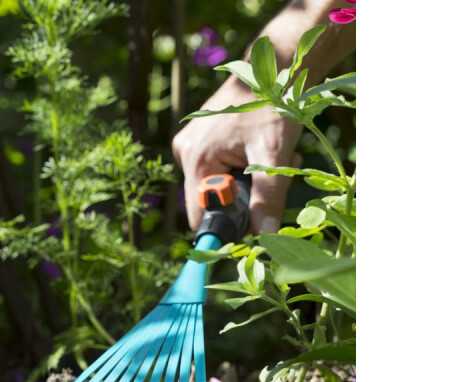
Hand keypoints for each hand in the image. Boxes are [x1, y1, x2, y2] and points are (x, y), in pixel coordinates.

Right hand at [172, 77, 302, 233]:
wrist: (270, 68)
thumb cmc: (272, 105)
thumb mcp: (273, 154)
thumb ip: (267, 197)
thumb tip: (264, 236)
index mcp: (196, 160)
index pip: (200, 217)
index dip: (226, 224)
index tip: (253, 214)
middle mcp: (185, 154)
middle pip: (210, 202)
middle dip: (240, 199)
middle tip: (266, 176)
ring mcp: (189, 146)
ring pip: (216, 187)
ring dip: (243, 183)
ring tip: (263, 157)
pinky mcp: (197, 141)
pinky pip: (215, 170)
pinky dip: (237, 169)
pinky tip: (253, 151)